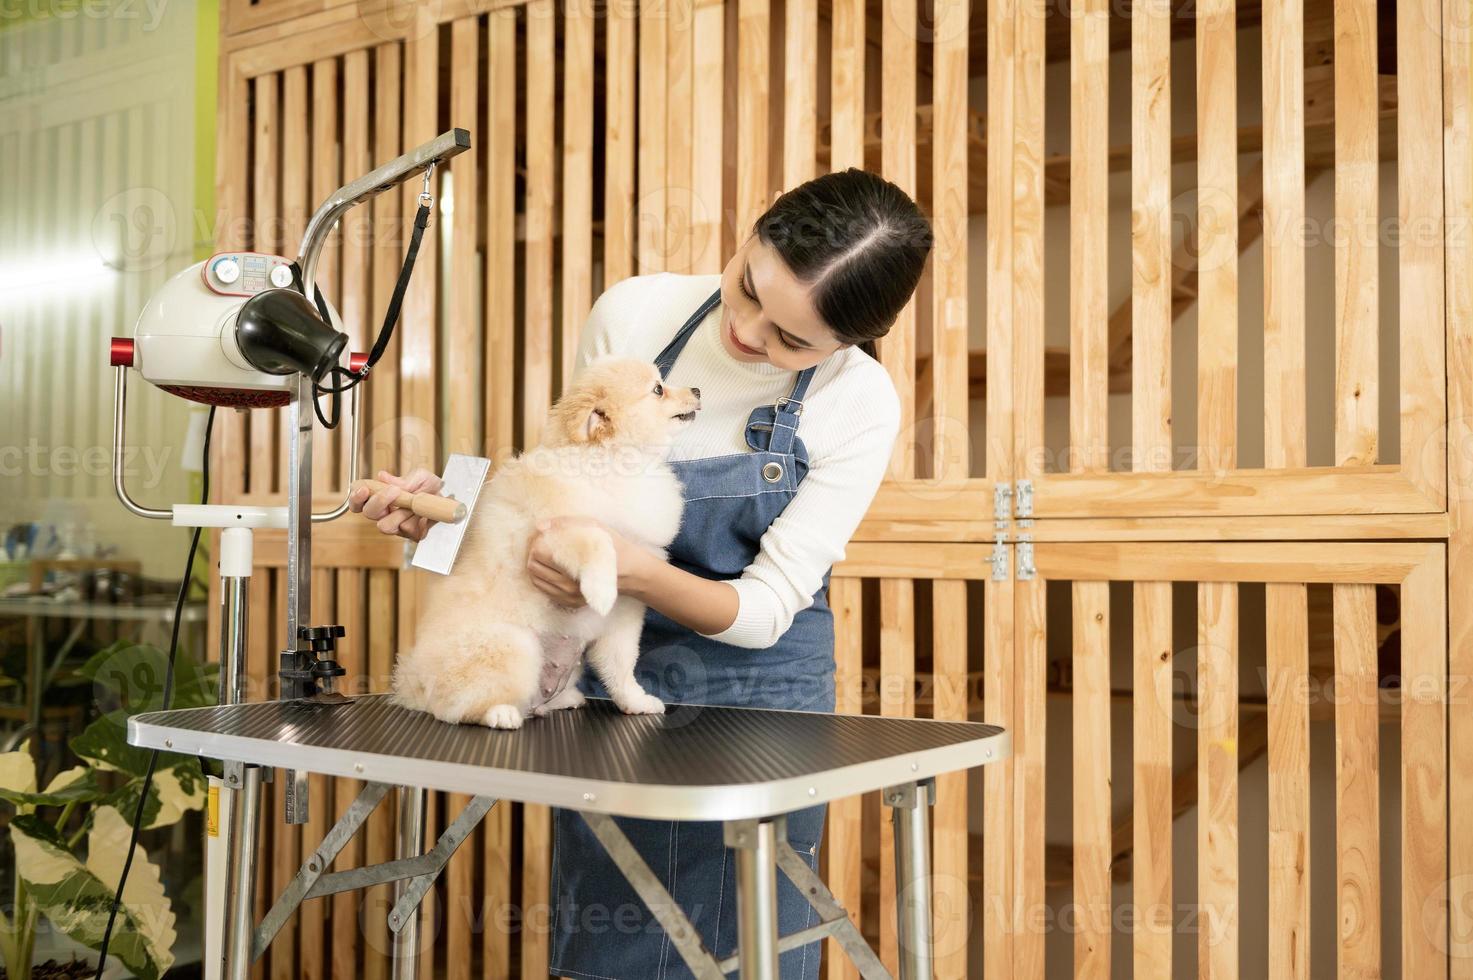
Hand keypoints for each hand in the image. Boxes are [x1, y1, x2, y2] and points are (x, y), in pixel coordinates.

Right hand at [348, 468, 442, 541]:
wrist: (453, 498)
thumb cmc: (431, 487)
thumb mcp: (420, 477)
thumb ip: (402, 479)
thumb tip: (382, 477)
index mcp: (381, 499)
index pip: (358, 502)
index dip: (356, 497)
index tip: (364, 489)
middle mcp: (386, 514)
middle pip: (369, 514)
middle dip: (380, 501)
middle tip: (395, 491)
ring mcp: (398, 526)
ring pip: (385, 525)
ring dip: (399, 512)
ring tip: (414, 503)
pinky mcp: (412, 535)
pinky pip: (407, 530)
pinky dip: (417, 519)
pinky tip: (425, 513)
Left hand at [526, 516, 647, 607]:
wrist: (630, 572)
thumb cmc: (611, 545)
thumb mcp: (594, 527)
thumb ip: (566, 524)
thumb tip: (539, 526)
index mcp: (574, 566)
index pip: (538, 554)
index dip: (537, 542)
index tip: (544, 536)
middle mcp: (570, 586)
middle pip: (533, 567)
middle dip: (533, 553)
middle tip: (543, 544)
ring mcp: (570, 598)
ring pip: (535, 580)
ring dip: (536, 566)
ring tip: (547, 555)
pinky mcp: (570, 604)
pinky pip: (545, 590)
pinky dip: (543, 578)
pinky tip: (553, 568)